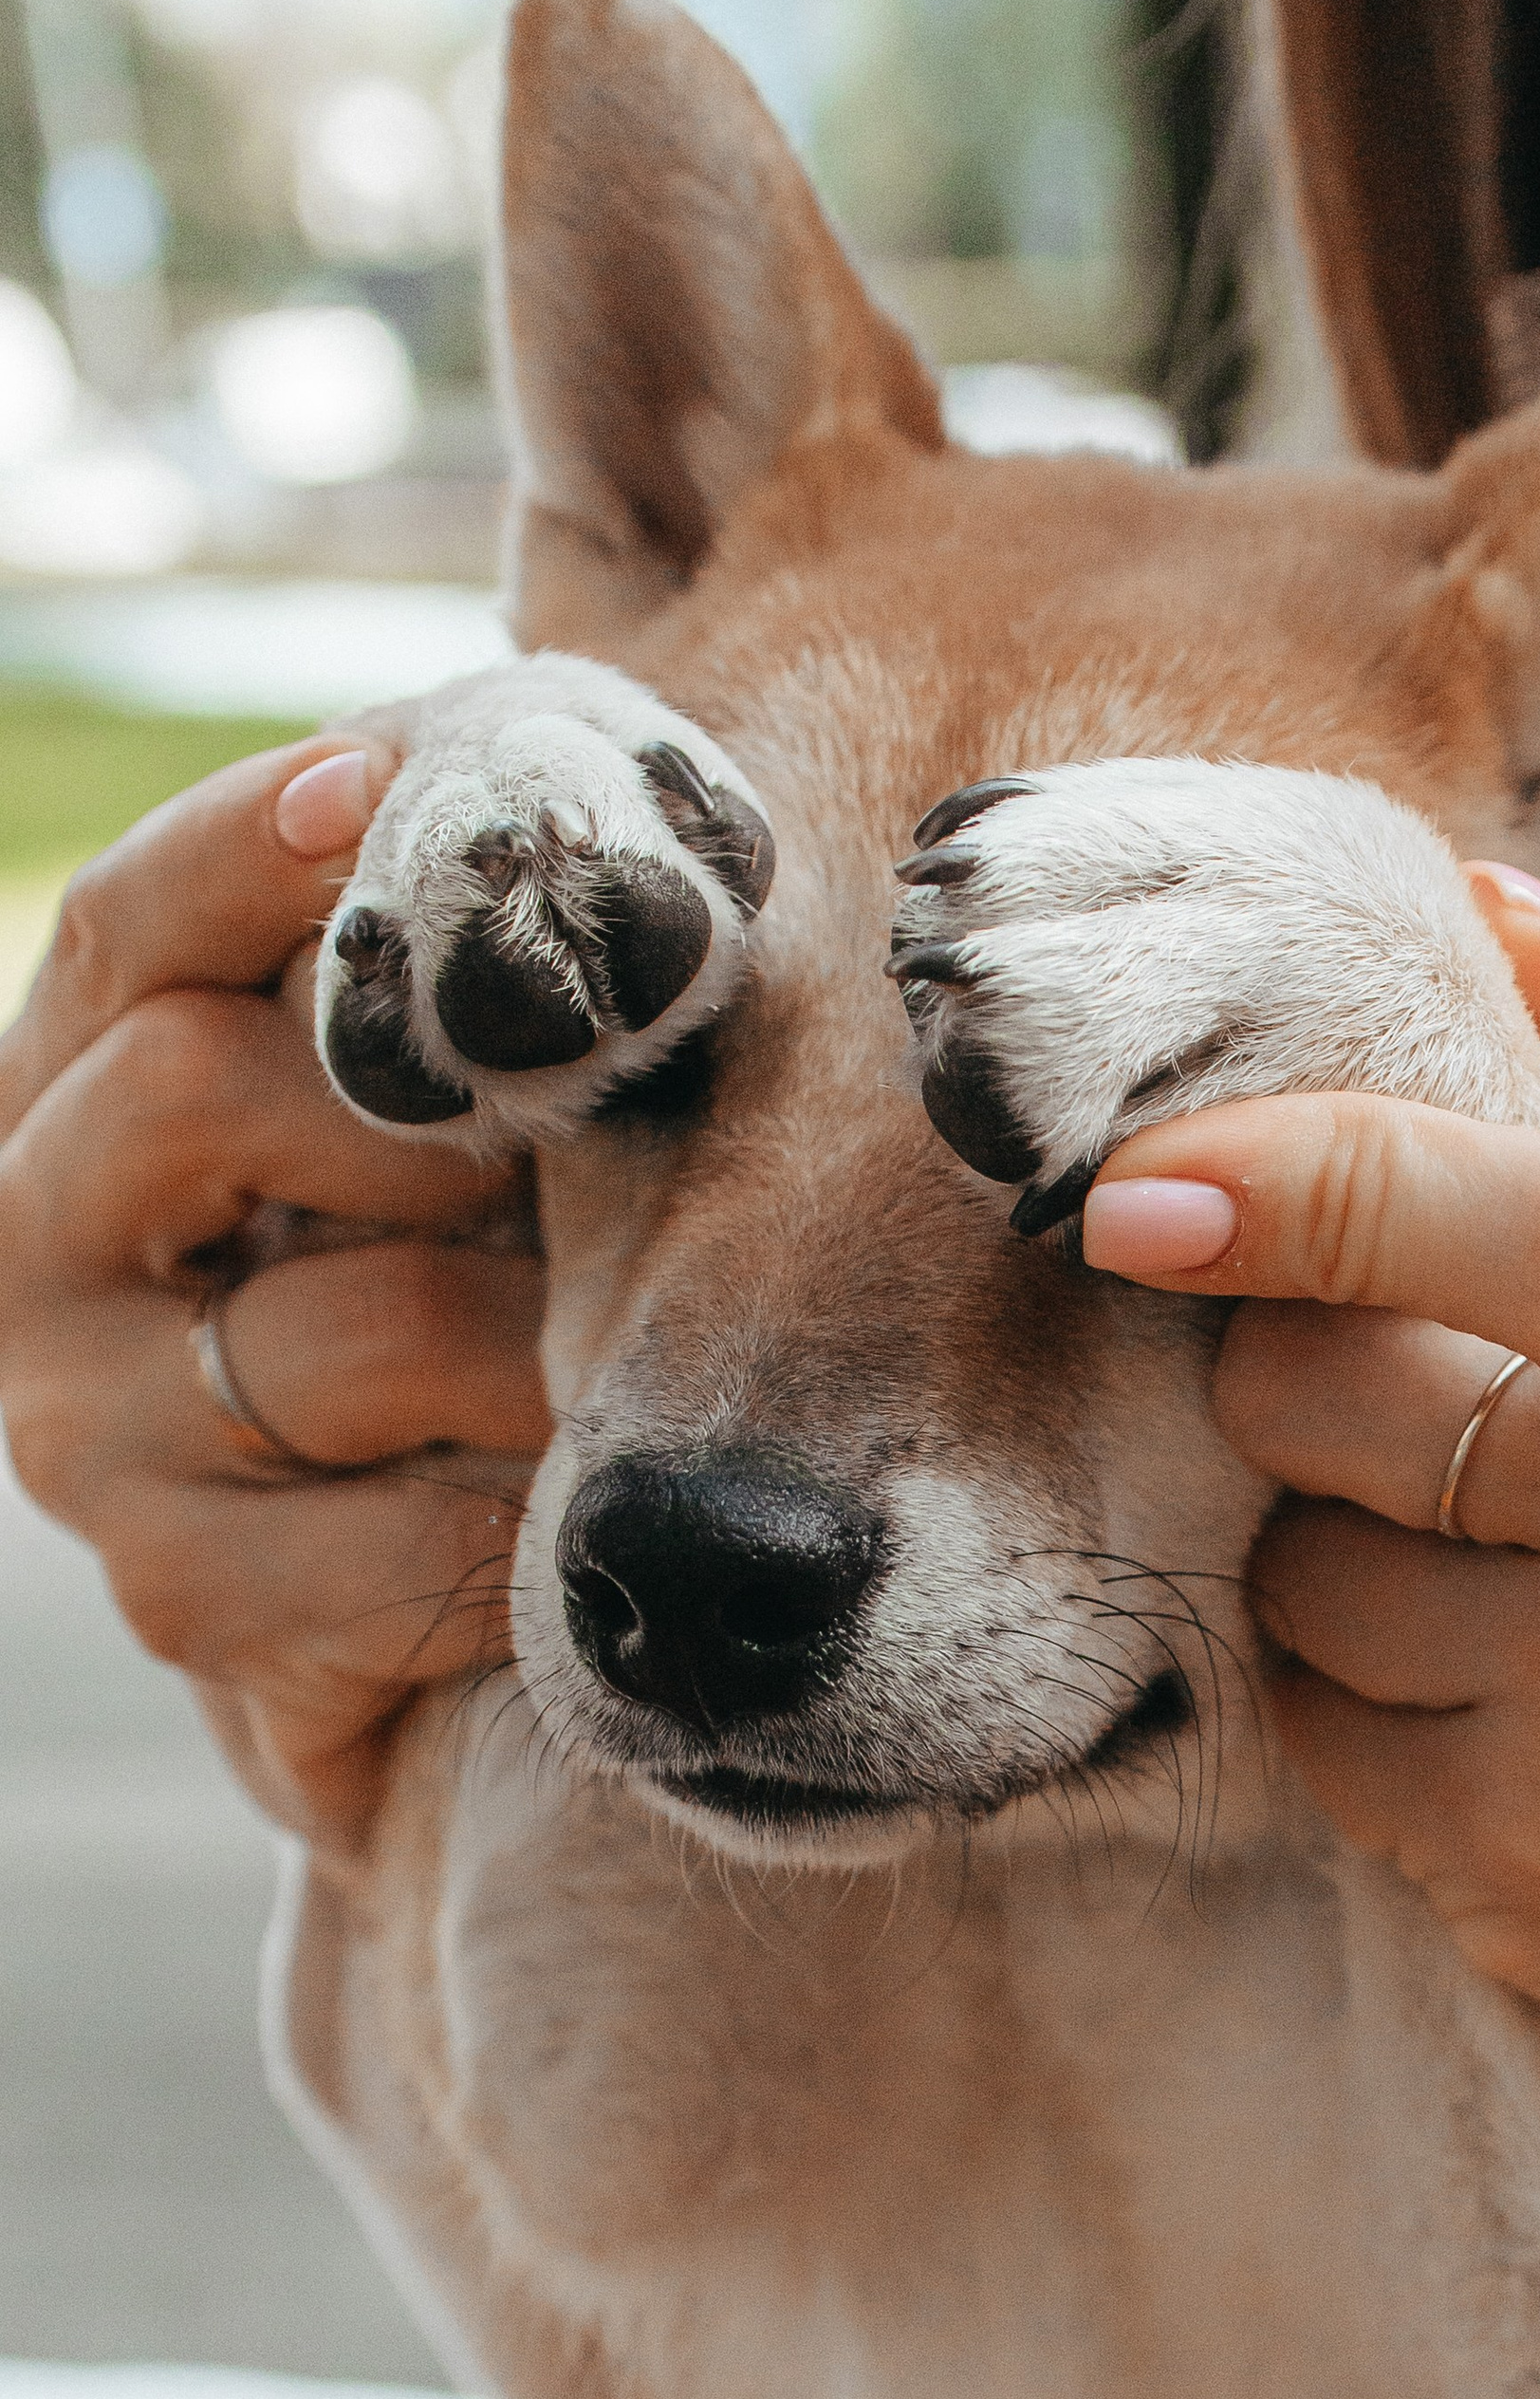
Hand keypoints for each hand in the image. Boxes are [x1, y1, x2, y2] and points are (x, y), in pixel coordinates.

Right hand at [0, 739, 552, 1854]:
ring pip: (336, 1329)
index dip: (247, 841)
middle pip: (194, 1088)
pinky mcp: (186, 1605)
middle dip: (420, 1105)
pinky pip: (395, 1548)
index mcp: (75, 1097)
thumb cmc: (443, 1312)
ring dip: (525, 1330)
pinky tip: (582, 1508)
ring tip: (622, 1340)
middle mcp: (34, 1252)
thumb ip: (441, 995)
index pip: (125, 929)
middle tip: (570, 1134)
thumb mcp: (430, 1134)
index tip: (386, 779)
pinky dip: (525, 1526)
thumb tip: (590, 781)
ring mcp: (89, 1441)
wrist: (412, 1620)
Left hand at [1081, 888, 1539, 2126]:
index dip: (1309, 1184)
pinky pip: (1310, 1726)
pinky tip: (1496, 1693)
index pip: (1538, 1227)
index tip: (1135, 1185)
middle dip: (1297, 1365)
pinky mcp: (1530, 1876)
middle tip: (1405, 1385)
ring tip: (1498, 1563)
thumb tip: (1483, 901)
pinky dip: (1355, 1694)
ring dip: (1333, 1542)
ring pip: (1297, 1567)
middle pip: (1331, 1390)